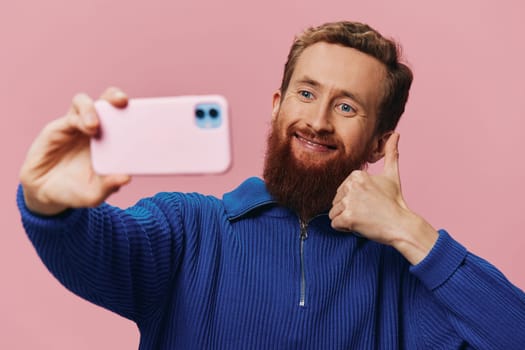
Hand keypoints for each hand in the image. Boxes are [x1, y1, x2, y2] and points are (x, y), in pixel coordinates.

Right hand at [19, 87, 131, 215]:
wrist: (46, 193)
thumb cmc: (76, 190)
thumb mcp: (94, 194)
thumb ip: (109, 186)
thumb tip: (127, 178)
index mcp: (112, 142)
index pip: (125, 118)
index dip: (136, 111)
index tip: (147, 112)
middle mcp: (97, 129)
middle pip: (107, 101)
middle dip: (116, 96)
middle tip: (122, 101)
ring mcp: (78, 126)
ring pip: (86, 102)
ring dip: (93, 108)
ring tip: (94, 126)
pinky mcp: (59, 128)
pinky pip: (71, 115)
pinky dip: (79, 118)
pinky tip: (86, 129)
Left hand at [329, 133, 437, 263]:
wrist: (401, 224)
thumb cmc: (395, 201)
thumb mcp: (392, 175)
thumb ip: (391, 154)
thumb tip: (395, 134)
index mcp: (357, 175)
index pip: (341, 190)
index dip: (353, 200)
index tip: (369, 202)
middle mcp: (351, 185)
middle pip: (336, 201)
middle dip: (348, 209)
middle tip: (368, 212)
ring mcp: (349, 201)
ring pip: (334, 213)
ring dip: (346, 219)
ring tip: (364, 218)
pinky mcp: (348, 217)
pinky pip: (335, 224)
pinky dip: (345, 227)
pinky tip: (360, 225)